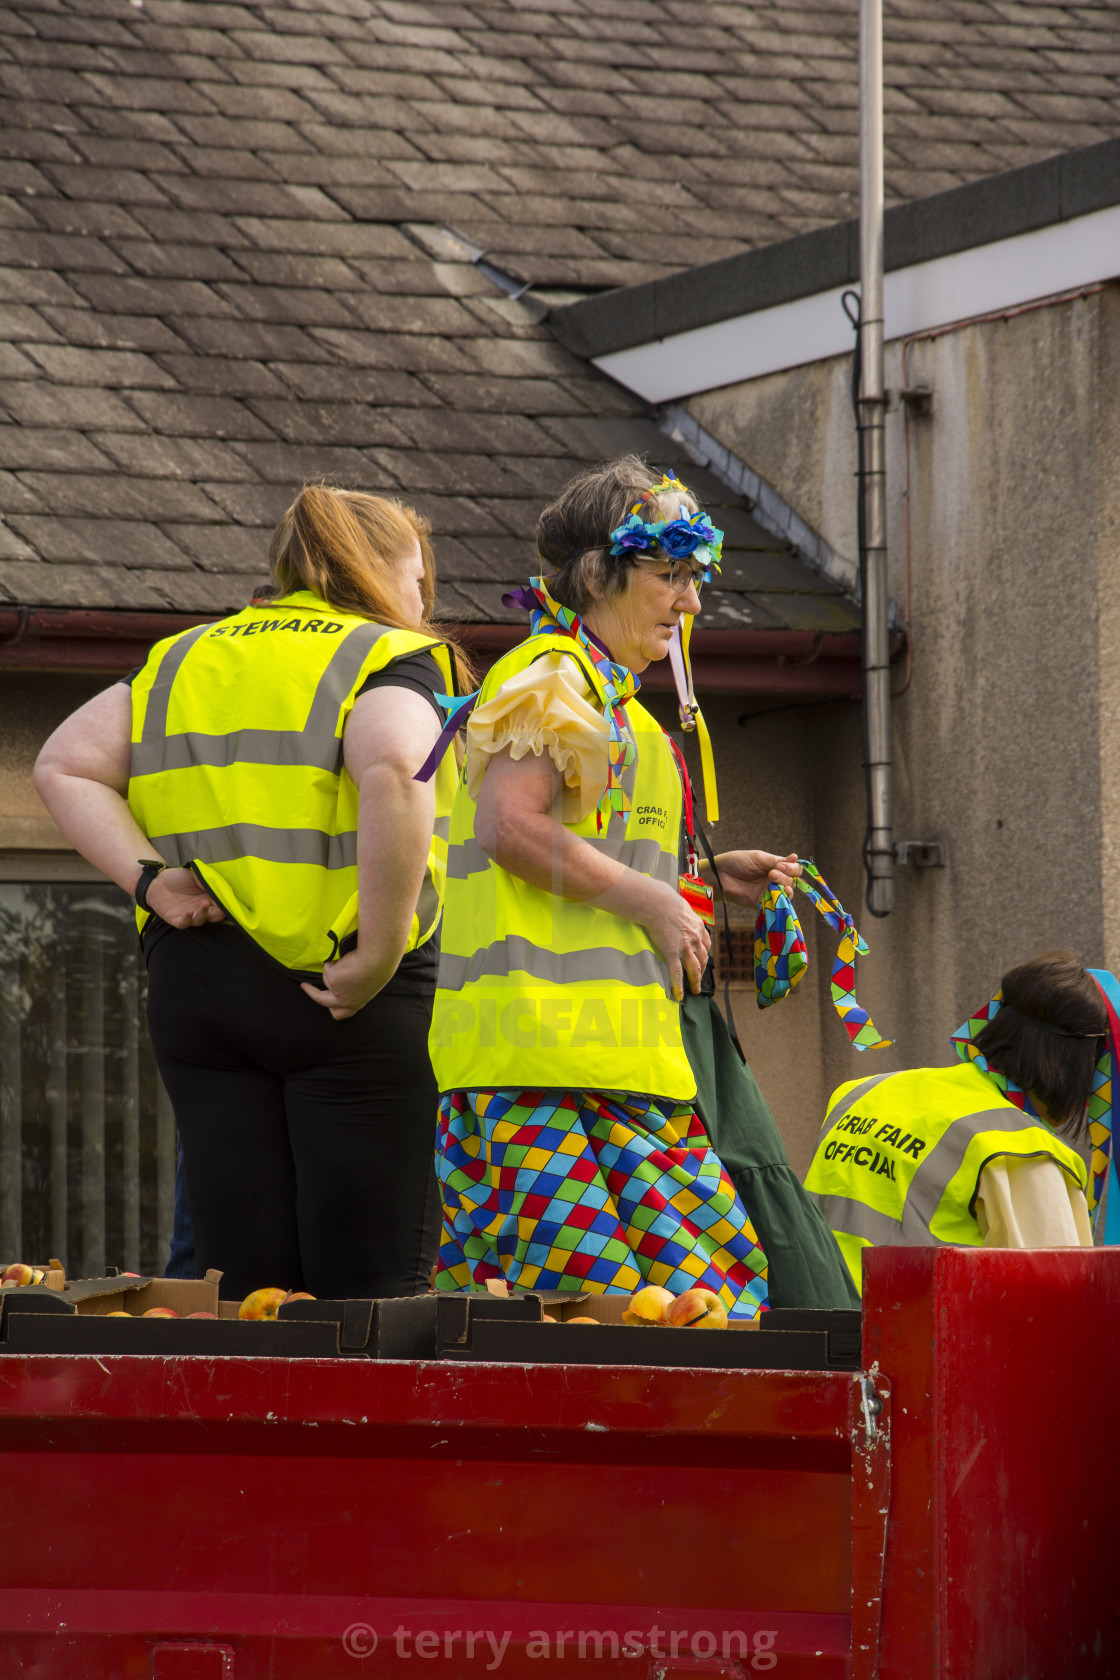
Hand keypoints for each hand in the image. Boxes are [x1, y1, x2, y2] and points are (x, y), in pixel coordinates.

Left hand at [144, 867, 224, 928]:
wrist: (156, 881)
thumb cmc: (177, 878)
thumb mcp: (194, 875)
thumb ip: (206, 881)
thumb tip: (219, 889)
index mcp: (207, 899)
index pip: (221, 906)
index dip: (226, 905)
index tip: (229, 901)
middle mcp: (200, 909)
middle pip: (214, 916)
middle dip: (219, 913)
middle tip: (220, 907)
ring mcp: (189, 915)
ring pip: (200, 920)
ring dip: (204, 914)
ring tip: (204, 904)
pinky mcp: (176, 919)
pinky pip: (184, 923)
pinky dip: (188, 919)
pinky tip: (190, 912)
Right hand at [301, 950, 390, 1020]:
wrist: (377, 958)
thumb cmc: (378, 966)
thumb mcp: (368, 983)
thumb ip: (355, 988)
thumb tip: (345, 983)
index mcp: (356, 1003)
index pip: (339, 1013)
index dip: (330, 1008)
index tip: (324, 1001)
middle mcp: (345, 1001)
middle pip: (322, 1000)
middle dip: (312, 992)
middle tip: (305, 985)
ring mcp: (337, 992)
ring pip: (327, 977)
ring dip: (334, 968)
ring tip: (350, 960)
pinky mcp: (332, 979)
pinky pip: (329, 967)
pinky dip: (335, 961)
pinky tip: (347, 959)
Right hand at [636, 879, 711, 1001]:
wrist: (657, 903)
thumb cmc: (665, 901)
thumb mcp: (682, 906)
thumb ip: (684, 914)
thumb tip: (680, 911)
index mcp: (698, 927)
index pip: (706, 945)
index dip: (704, 955)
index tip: (702, 960)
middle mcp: (695, 939)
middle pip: (702, 960)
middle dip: (702, 971)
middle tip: (699, 979)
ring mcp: (684, 948)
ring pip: (694, 970)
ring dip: (695, 982)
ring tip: (694, 991)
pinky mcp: (672, 953)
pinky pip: (677, 973)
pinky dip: (679, 986)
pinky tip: (679, 995)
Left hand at [710, 850, 800, 907]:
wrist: (719, 875)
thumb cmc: (736, 862)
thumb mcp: (758, 858)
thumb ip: (776, 861)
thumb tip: (796, 858)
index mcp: (775, 866)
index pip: (794, 869)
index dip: (793, 867)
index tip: (782, 865)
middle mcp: (774, 880)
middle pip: (793, 881)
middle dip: (786, 876)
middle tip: (772, 873)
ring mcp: (769, 891)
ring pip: (788, 892)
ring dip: (785, 886)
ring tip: (773, 880)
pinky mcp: (762, 903)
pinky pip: (776, 904)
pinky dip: (781, 900)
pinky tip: (780, 893)